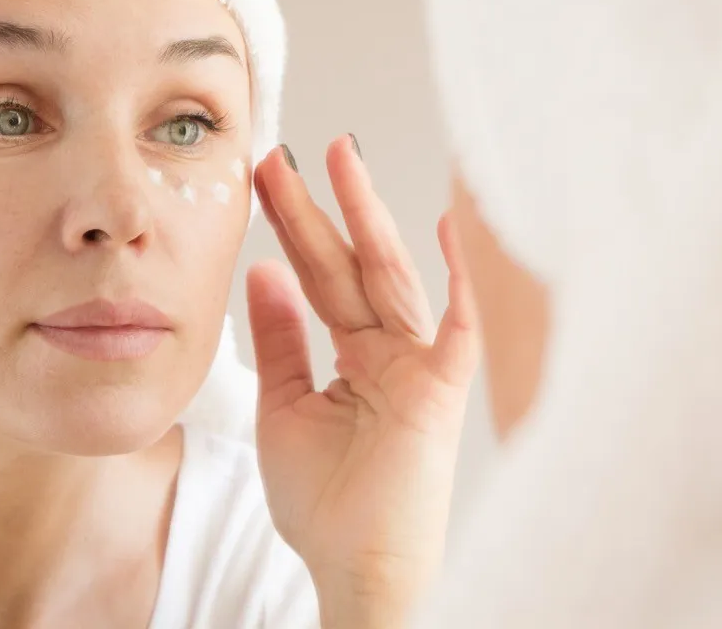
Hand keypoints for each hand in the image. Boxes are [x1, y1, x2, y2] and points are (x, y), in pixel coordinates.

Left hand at [248, 137, 480, 626]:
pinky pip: (457, 325)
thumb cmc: (325, 502)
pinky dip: (458, 277)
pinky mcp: (444, 389)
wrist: (354, 566)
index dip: (292, 229)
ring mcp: (421, 365)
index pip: (318, 278)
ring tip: (338, 160)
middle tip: (282, 155)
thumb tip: (263, 273)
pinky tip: (448, 225)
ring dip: (364, 218)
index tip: (263, 182)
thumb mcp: (284, 407)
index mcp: (356, 356)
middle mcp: (392, 351)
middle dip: (316, 209)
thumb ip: (278, 340)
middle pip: (348, 266)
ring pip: (389, 277)